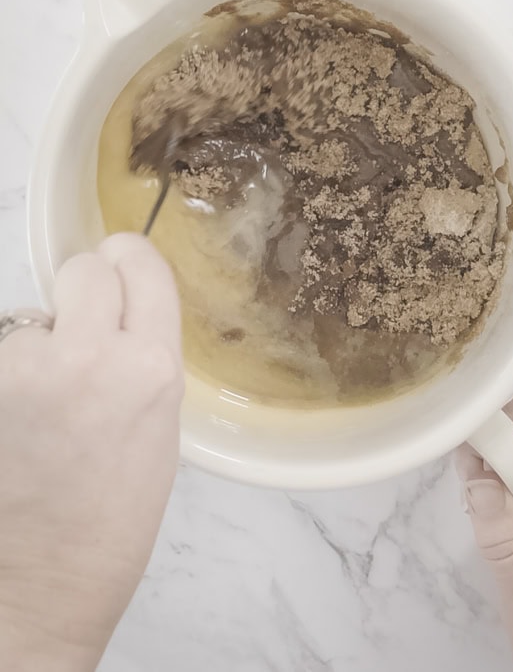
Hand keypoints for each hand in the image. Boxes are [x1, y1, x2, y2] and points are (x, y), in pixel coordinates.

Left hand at [0, 234, 183, 671]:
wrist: (37, 589)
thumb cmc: (109, 526)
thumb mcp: (160, 429)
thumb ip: (144, 358)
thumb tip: (122, 311)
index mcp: (150, 369)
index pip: (139, 263)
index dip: (130, 262)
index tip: (123, 267)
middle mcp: (88, 356)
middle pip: (83, 267)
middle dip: (87, 290)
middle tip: (85, 333)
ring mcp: (24, 369)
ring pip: (35, 314)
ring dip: (42, 342)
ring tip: (45, 403)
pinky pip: (4, 351)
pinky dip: (12, 373)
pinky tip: (18, 420)